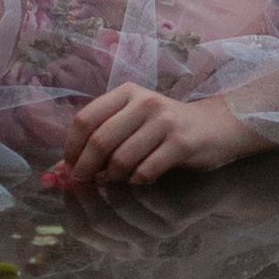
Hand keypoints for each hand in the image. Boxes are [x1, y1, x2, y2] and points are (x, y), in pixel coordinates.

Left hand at [56, 85, 277, 188]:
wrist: (216, 127)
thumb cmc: (167, 128)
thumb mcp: (134, 123)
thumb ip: (103, 138)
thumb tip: (63, 167)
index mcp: (126, 93)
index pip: (85, 119)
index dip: (72, 147)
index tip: (70, 168)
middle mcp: (144, 102)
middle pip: (99, 140)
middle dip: (86, 168)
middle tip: (84, 185)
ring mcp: (164, 121)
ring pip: (121, 159)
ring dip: (113, 178)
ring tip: (116, 183)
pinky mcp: (182, 143)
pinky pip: (146, 170)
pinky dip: (136, 182)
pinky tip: (139, 182)